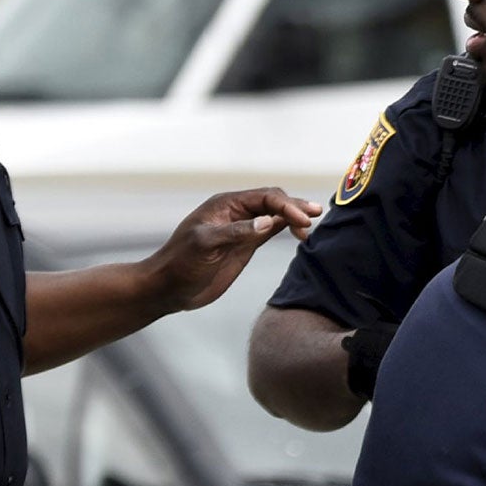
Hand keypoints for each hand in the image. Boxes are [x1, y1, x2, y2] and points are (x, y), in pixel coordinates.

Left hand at [143, 188, 321, 312]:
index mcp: (225, 205)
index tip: (303, 221)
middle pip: (273, 202)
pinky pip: (271, 230)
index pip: (265, 197)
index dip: (286, 206)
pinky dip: (287, 229)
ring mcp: (243, 229)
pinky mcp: (245, 246)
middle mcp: (236, 213)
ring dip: (294, 217)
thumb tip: (269, 221)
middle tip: (316, 215)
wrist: (169, 287)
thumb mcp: (206, 245)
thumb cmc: (181, 263)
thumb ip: (237, 232)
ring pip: (275, 215)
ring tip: (312, 224)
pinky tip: (299, 234)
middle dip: (295, 207)